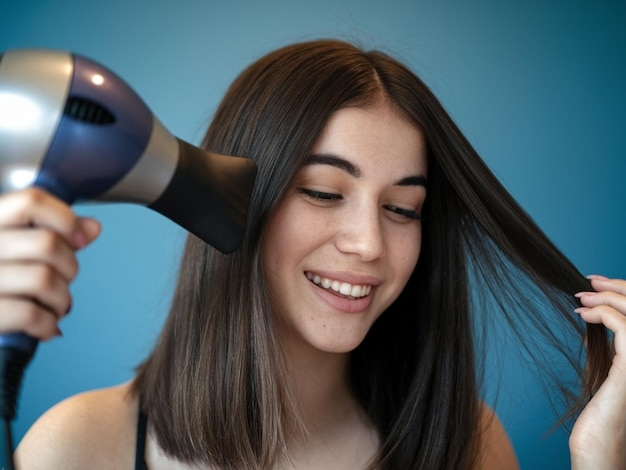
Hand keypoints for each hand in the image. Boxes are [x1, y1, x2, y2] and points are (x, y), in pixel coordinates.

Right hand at [0, 188, 100, 339]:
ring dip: (61, 300)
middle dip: (69, 268)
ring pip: (44, 280)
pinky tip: (44, 325)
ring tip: (54, 306)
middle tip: (62, 281)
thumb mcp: (17, 248)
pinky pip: (31, 314)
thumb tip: (92, 227)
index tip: (78, 240)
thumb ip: (53, 234)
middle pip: (47, 244)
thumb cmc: (2, 280)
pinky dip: (48, 323)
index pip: (32, 202)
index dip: (65, 219)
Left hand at [570, 275, 625, 468]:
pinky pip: (624, 327)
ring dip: (607, 296)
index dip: (623, 293)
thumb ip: (610, 347)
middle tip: (589, 279)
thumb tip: (594, 319)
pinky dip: (602, 313)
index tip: (596, 284)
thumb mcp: (607, 373)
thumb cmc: (601, 417)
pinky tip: (582, 314)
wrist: (600, 449)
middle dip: (618, 286)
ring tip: (580, 296)